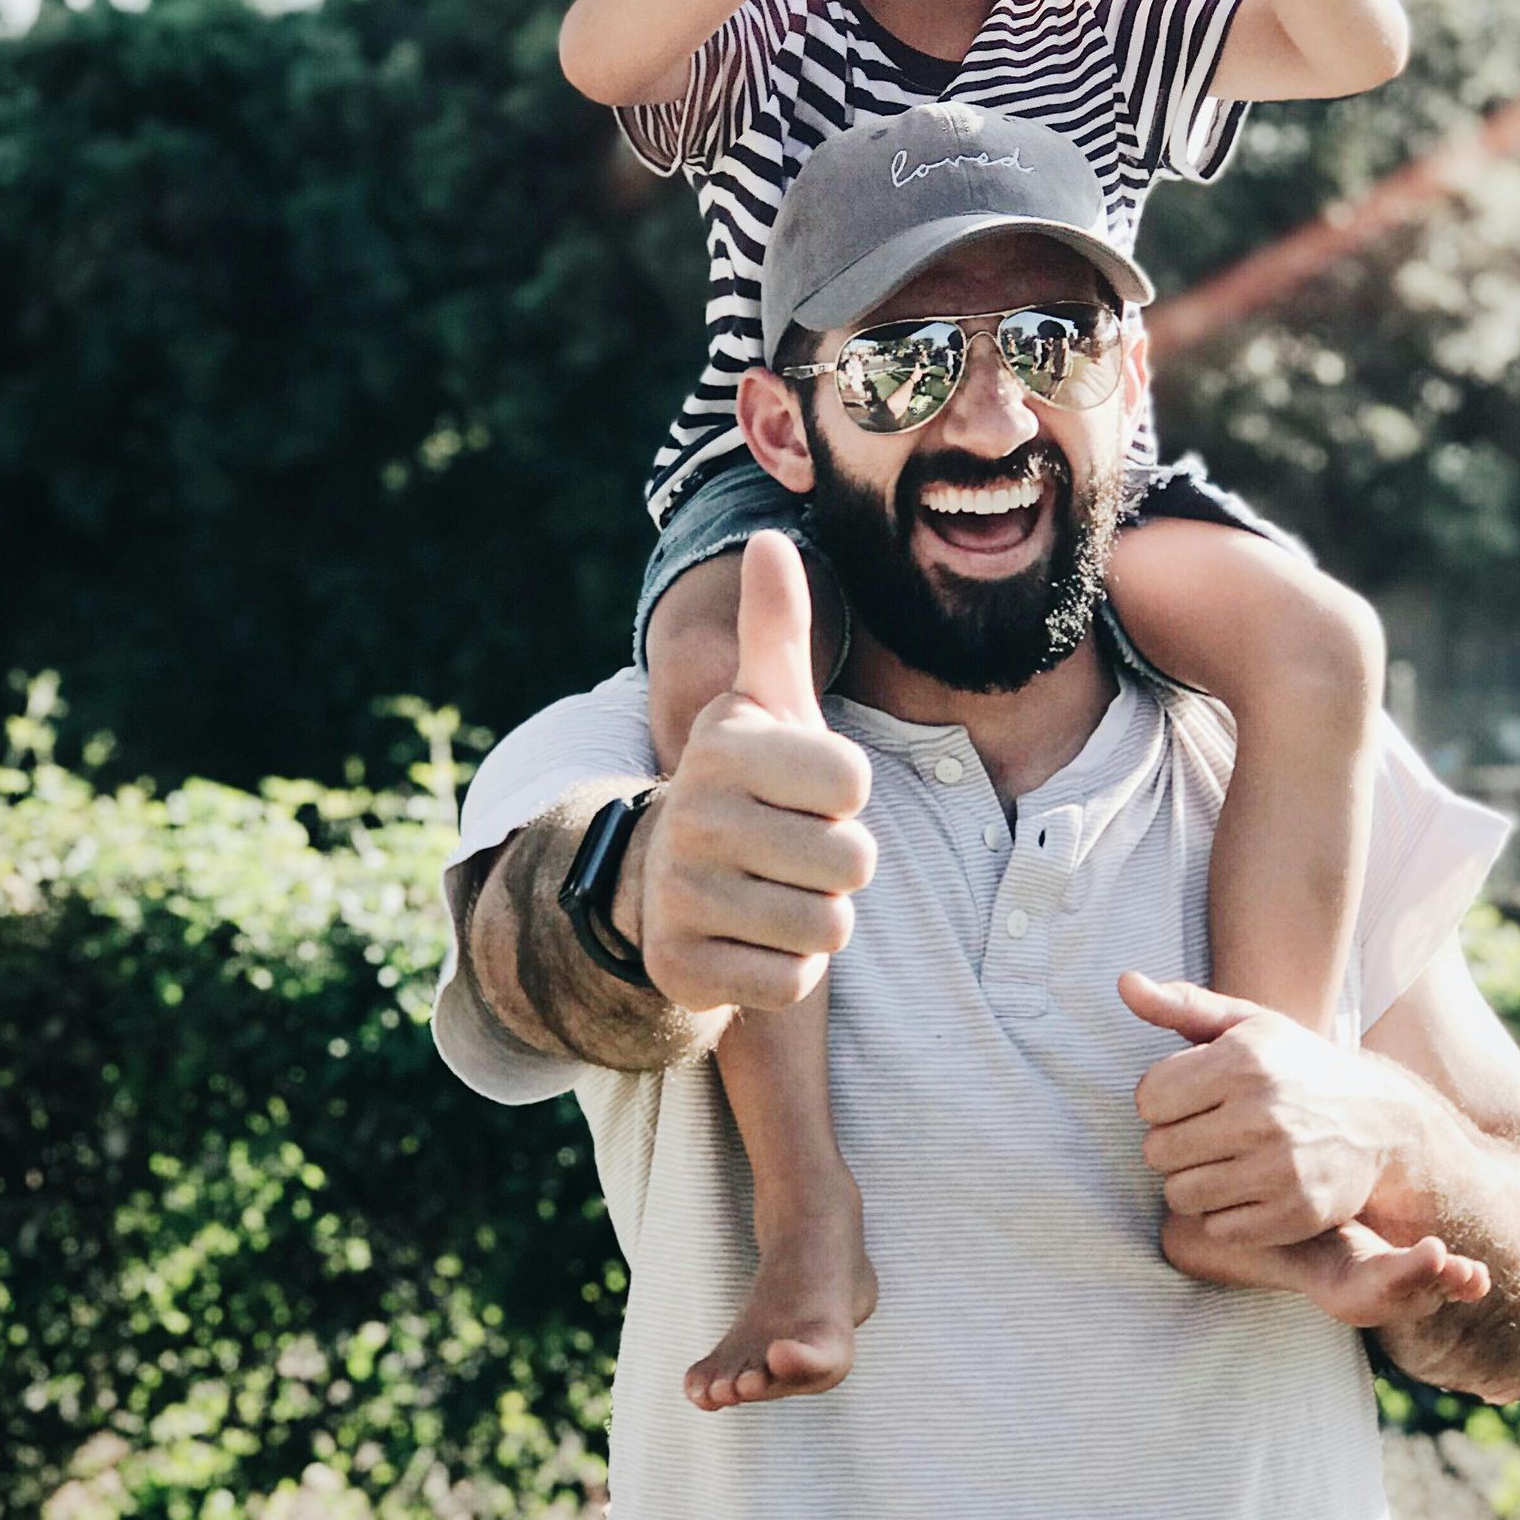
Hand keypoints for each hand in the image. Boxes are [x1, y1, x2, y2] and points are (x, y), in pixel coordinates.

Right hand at [632, 533, 876, 1014]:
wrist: (665, 883)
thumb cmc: (748, 788)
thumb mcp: (763, 707)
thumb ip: (777, 628)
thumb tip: (771, 536)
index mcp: (725, 748)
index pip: (853, 783)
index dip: (846, 796)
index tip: (806, 793)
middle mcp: (693, 816)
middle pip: (852, 862)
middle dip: (840, 865)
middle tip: (793, 852)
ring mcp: (682, 895)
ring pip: (828, 926)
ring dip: (818, 920)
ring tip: (775, 893)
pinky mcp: (682, 968)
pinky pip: (793, 983)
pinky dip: (787, 970)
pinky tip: (752, 940)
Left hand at [1120, 971, 1401, 1243]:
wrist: (1380, 1120)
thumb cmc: (1297, 1065)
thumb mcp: (1246, 1023)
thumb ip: (1181, 1004)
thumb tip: (1124, 983)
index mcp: (1244, 1061)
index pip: (1148, 1099)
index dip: (1162, 1099)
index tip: (1190, 1098)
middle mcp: (1263, 1114)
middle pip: (1157, 1151)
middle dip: (1172, 1143)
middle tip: (1206, 1133)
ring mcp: (1282, 1169)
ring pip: (1180, 1194)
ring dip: (1192, 1182)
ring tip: (1222, 1162)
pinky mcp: (1297, 1213)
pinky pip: (1218, 1228)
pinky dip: (1225, 1214)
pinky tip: (1248, 1189)